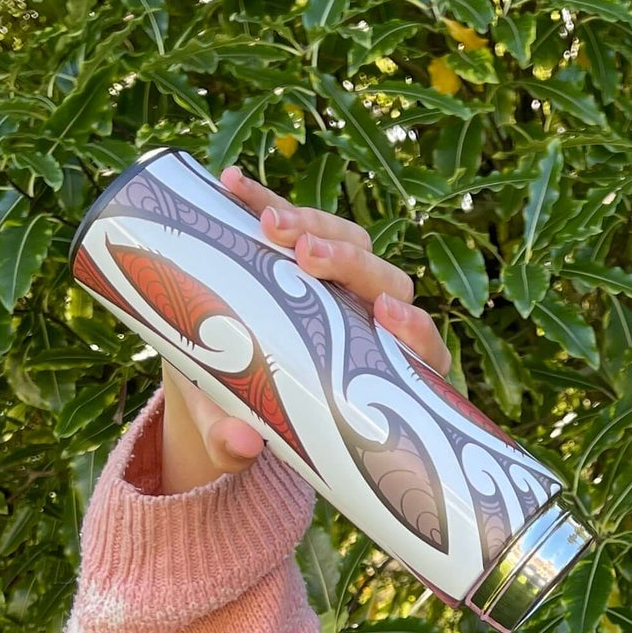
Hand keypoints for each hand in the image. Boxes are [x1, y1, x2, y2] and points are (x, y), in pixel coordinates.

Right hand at [156, 165, 450, 492]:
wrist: (210, 387)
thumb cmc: (246, 421)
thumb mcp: (238, 437)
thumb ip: (238, 447)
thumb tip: (241, 445)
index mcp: (380, 372)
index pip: (421, 349)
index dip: (414, 329)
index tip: (388, 317)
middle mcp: (367, 320)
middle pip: (385, 282)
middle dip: (351, 262)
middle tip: (308, 254)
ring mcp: (334, 282)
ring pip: (348, 241)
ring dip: (313, 223)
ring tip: (269, 223)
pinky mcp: (292, 254)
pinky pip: (286, 219)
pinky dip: (261, 199)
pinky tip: (232, 185)